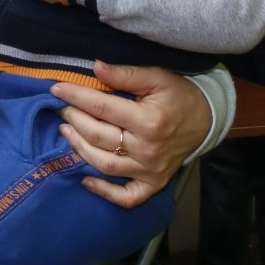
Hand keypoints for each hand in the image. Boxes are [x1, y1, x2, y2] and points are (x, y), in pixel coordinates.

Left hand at [54, 59, 213, 207]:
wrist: (207, 120)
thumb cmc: (179, 96)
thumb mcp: (157, 77)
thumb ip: (125, 74)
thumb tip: (95, 67)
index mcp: (148, 120)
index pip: (101, 107)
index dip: (76, 96)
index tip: (57, 88)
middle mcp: (147, 149)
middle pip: (98, 136)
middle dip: (74, 120)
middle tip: (61, 108)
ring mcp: (150, 170)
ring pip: (104, 164)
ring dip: (79, 149)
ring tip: (66, 132)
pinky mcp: (153, 184)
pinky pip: (126, 197)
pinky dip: (104, 192)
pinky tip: (85, 180)